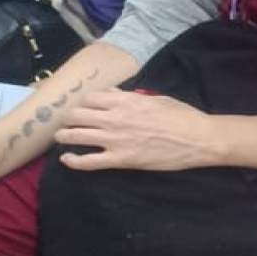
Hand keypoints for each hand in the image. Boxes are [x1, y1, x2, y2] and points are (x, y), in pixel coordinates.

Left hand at [54, 91, 222, 171]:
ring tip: (60, 137)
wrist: (196, 138)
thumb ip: (130, 97)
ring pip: (77, 136)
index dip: (81, 103)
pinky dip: (74, 161)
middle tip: (66, 122)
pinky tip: (66, 159)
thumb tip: (113, 93)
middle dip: (68, 118)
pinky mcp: (121, 160)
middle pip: (78, 114)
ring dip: (64, 135)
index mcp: (125, 101)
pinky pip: (89, 162)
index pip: (90, 98)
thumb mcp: (155, 98)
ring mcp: (115, 140)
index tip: (80, 107)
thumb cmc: (180, 116)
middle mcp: (115, 118)